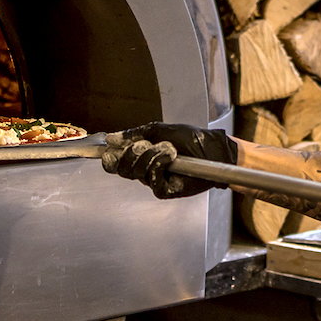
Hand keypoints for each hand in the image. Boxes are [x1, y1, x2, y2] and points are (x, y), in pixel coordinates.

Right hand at [101, 122, 237, 198]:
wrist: (212, 149)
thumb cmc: (190, 138)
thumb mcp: (158, 130)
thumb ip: (134, 134)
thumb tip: (111, 138)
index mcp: (141, 156)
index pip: (117, 163)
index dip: (110, 159)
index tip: (109, 151)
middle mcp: (145, 170)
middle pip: (123, 169)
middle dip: (132, 154)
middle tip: (146, 144)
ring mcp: (155, 181)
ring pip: (138, 173)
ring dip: (151, 155)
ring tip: (168, 148)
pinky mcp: (165, 190)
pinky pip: (152, 180)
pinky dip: (159, 164)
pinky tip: (171, 157)